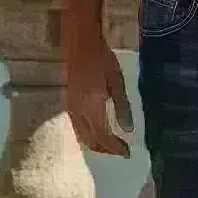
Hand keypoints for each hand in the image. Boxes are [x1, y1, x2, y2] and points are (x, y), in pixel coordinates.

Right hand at [64, 34, 133, 156]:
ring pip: (82, 136)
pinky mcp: (69, 103)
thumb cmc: (102, 59)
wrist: (81, 44)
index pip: (103, 137)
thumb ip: (122, 106)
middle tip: (121, 150)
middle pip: (90, 141)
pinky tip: (98, 131)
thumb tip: (127, 130)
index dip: (115, 148)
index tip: (127, 153)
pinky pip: (78, 128)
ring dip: (96, 144)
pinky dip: (88, 135)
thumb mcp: (117, 82)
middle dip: (105, 149)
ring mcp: (71, 108)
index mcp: (92, 108)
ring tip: (111, 144)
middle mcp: (78, 113)